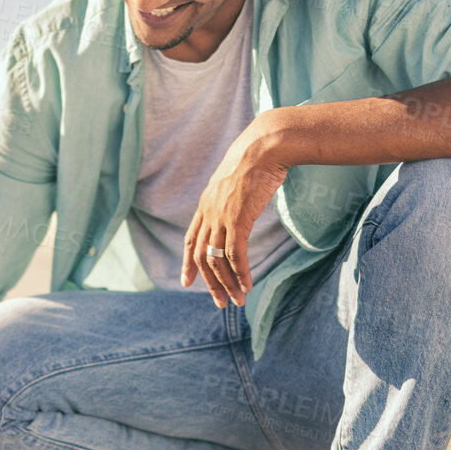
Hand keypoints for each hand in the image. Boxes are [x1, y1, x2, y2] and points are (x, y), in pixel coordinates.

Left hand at [181, 121, 289, 307]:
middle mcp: (209, 213)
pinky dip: (240, 274)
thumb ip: (231, 198)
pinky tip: (247, 285)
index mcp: (206, 205)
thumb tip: (239, 205)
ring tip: (237, 300)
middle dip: (210, 283)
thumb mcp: (235, 181)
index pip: (191, 240)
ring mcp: (222, 217)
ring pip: (218, 260)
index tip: (186, 282)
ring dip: (227, 284)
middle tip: (220, 303)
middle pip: (202, 257)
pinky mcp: (238, 219)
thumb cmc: (256, 161)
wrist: (264, 147)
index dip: (187, 263)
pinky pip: (236, 255)